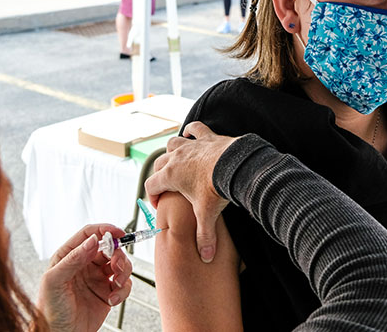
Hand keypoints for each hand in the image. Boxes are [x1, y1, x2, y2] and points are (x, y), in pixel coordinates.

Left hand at [37, 224, 131, 331]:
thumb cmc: (50, 310)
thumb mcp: (54, 281)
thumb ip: (73, 258)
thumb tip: (93, 240)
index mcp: (69, 256)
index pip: (89, 234)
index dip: (105, 230)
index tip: (118, 233)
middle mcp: (85, 264)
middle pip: (110, 248)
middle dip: (118, 254)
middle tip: (117, 265)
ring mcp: (97, 278)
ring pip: (120, 263)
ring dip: (124, 271)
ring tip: (117, 284)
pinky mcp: (107, 292)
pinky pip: (124, 284)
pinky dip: (123, 290)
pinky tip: (113, 299)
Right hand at [145, 121, 236, 262]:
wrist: (235, 166)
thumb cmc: (217, 188)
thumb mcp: (208, 215)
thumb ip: (205, 236)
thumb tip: (206, 257)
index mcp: (170, 176)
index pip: (151, 185)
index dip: (151, 197)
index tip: (159, 205)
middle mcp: (176, 157)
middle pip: (159, 164)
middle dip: (160, 175)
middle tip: (168, 187)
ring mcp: (191, 145)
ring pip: (172, 143)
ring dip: (172, 151)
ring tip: (177, 161)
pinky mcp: (207, 137)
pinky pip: (195, 129)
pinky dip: (192, 131)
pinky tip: (192, 133)